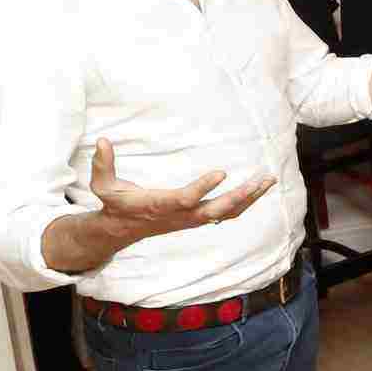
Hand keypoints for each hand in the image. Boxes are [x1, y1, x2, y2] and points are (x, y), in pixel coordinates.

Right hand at [87, 137, 273, 242]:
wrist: (123, 229)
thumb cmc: (116, 203)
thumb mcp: (103, 186)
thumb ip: (103, 165)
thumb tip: (103, 141)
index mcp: (159, 205)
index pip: (185, 199)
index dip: (203, 188)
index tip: (222, 172)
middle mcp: (180, 215)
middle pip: (216, 210)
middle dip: (240, 196)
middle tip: (261, 179)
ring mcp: (191, 219)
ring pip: (226, 213)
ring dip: (249, 198)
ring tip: (268, 180)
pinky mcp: (197, 219)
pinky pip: (226, 214)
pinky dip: (244, 203)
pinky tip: (259, 188)